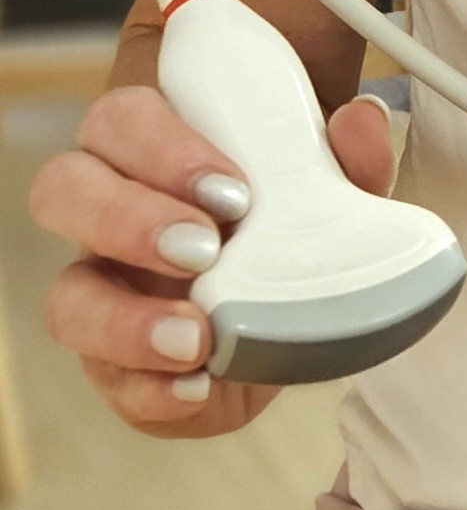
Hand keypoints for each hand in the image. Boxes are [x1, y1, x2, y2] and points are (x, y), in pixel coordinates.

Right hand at [30, 81, 394, 436]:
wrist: (293, 314)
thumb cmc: (290, 220)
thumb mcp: (331, 183)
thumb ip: (348, 153)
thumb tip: (361, 121)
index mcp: (153, 148)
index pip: (122, 119)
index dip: (160, 147)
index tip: (230, 187)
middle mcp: (110, 213)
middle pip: (64, 189)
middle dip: (127, 218)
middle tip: (203, 248)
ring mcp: (104, 292)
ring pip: (65, 297)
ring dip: (124, 320)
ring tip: (195, 338)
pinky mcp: (118, 368)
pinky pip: (105, 382)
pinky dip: (150, 390)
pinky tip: (197, 387)